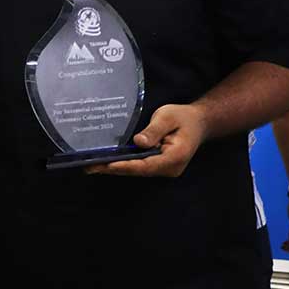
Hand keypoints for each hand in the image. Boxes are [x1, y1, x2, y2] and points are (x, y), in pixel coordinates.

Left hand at [86, 104, 206, 177]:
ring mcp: (165, 169)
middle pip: (140, 171)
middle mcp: (170, 168)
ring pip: (139, 171)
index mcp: (175, 156)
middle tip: (90, 167)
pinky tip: (107, 163)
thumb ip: (154, 130)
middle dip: (115, 169)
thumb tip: (139, 142)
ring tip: (93, 166)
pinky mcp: (160, 166)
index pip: (147, 165)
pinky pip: (140, 167)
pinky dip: (124, 165)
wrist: (198, 122)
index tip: (107, 165)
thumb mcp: (167, 117)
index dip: (126, 165)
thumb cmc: (183, 117)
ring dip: (117, 169)